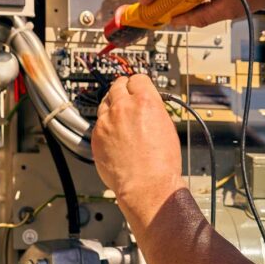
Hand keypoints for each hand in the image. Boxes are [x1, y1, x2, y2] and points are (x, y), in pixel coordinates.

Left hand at [91, 75, 183, 204]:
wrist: (147, 184)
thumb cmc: (161, 162)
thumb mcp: (167, 126)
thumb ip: (154, 110)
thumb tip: (148, 106)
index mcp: (145, 101)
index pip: (138, 78)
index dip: (139, 83)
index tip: (137, 86)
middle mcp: (123, 107)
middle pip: (118, 85)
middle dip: (123, 89)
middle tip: (126, 95)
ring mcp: (107, 121)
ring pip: (105, 102)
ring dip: (112, 105)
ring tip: (120, 116)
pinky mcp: (97, 135)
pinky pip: (99, 122)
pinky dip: (106, 124)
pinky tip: (114, 134)